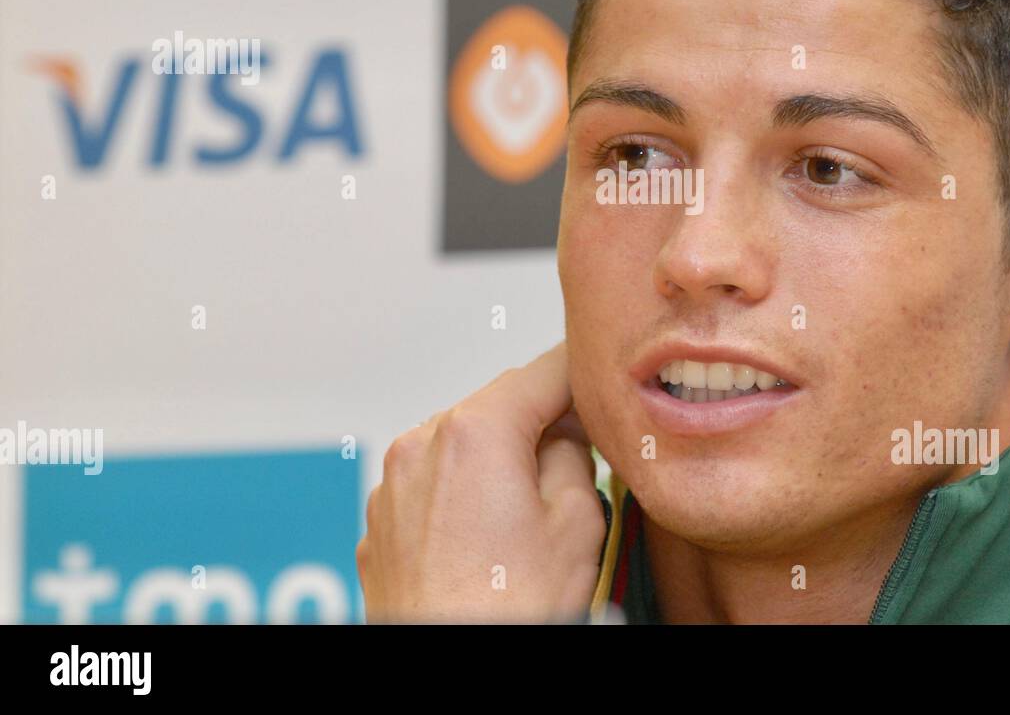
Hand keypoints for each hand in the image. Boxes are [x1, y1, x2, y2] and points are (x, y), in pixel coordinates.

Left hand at [356, 341, 606, 622]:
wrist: (448, 666)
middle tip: (582, 456)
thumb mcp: (577, 520)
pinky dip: (462, 495)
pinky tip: (490, 539)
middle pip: (497, 406)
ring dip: (497, 460)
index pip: (542, 370)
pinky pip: (431, 487)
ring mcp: (392, 488)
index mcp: (473, 434)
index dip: (582, 374)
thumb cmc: (505, 611)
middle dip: (539, 423)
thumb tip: (565, 434)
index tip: (601, 380)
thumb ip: (574, 452)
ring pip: (460, 446)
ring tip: (530, 515)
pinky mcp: (381, 526)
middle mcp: (420, 447)